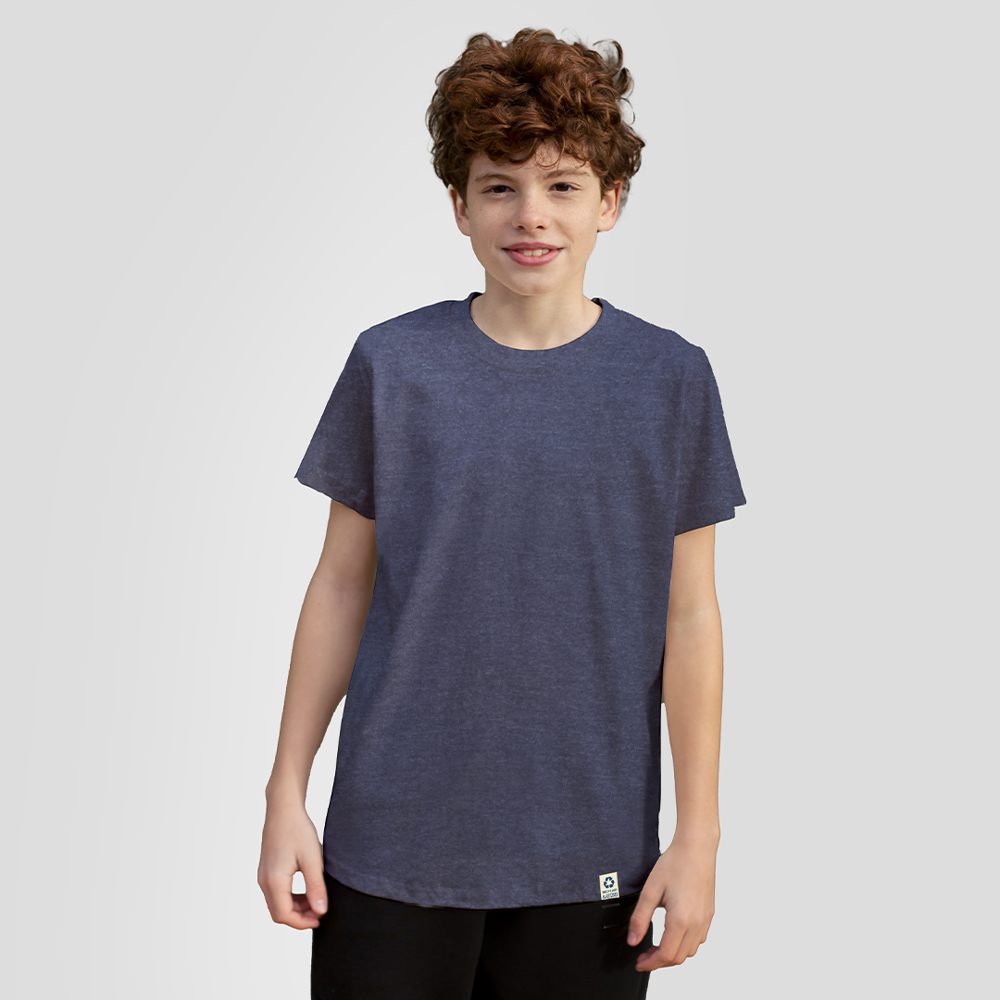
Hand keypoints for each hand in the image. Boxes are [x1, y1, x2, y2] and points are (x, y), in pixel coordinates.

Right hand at [257, 798, 327, 928]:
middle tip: (320, 912)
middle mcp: (264, 881)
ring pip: (277, 904)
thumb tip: (321, 911)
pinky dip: (290, 898)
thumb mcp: (312, 859)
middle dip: (299, 917)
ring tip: (315, 901)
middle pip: (278, 913)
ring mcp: (263, 876)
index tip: (320, 918)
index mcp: (274, 880)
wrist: (283, 809)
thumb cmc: (298, 830)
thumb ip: (316, 887)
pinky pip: (276, 893)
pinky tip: (306, 891)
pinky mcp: (266, 871)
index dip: (302, 922)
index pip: (284, 915)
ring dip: (295, 908)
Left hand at [627, 835, 717, 971]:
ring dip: (673, 954)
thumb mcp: (650, 890)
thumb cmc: (675, 863)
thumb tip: (633, 940)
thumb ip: (640, 918)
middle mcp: (696, 924)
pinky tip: (673, 935)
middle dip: (659, 962)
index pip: (665, 955)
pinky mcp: (709, 914)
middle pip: (678, 958)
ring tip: (656, 946)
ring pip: (690, 951)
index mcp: (681, 920)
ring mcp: (705, 920)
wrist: (696, 847)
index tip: (639, 963)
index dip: (650, 964)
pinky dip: (685, 945)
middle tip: (644, 955)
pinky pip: (698, 940)